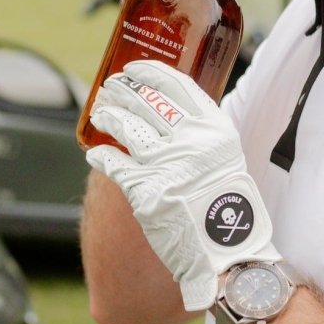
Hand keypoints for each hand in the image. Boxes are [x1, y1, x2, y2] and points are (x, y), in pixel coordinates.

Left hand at [85, 59, 277, 311]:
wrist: (228, 254)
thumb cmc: (228, 211)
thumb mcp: (227, 160)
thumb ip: (203, 139)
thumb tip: (173, 118)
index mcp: (216, 129)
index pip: (177, 85)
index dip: (150, 72)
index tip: (135, 68)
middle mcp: (192, 141)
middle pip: (146, 100)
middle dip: (122, 90)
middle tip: (111, 89)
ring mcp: (167, 164)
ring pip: (125, 126)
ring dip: (108, 116)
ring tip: (100, 114)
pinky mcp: (145, 190)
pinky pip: (114, 163)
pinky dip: (101, 156)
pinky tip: (95, 154)